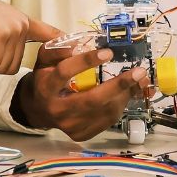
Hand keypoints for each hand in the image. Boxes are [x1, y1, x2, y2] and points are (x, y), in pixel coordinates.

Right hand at [0, 0, 60, 74]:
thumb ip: (7, 40)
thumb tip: (7, 64)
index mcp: (23, 22)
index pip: (49, 33)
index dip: (62, 44)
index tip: (78, 48)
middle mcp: (22, 25)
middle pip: (13, 66)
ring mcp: (13, 30)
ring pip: (2, 67)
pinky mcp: (1, 35)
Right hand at [12, 46, 149, 139]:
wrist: (38, 109)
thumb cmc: (45, 79)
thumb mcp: (45, 59)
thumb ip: (60, 49)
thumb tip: (82, 42)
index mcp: (46, 87)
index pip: (65, 72)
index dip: (86, 61)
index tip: (108, 52)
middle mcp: (57, 109)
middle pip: (92, 99)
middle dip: (118, 85)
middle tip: (138, 72)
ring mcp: (69, 125)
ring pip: (104, 111)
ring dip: (124, 94)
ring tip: (135, 81)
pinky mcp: (80, 134)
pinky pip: (107, 120)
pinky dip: (120, 105)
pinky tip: (125, 93)